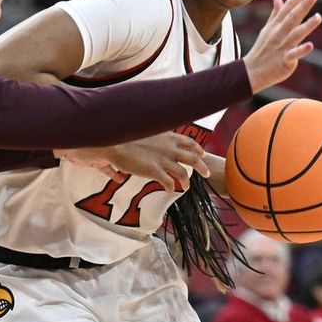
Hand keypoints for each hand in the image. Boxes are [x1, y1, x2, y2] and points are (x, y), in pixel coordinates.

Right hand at [57, 132, 208, 189]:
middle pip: (193, 158)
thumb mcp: (143, 130)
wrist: (114, 142)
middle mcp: (168, 148)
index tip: (201, 153)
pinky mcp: (154, 171)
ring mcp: (162, 160)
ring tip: (187, 187)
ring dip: (187, 181)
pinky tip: (170, 191)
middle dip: (202, 166)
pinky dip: (172, 188)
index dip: (196, 148)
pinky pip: (169, 183)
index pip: (188, 141)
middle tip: (207, 173)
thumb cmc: (124, 135)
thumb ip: (152, 135)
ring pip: (183, 173)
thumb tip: (152, 139)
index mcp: (167, 136)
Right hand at [242, 0, 321, 93]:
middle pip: (292, 18)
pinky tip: (310, 45)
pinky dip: (301, 50)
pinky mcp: (284, 61)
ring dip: (306, 26)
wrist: (252, 72)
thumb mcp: (267, 29)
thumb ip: (275, 14)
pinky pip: (293, 54)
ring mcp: (281, 47)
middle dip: (302, 6)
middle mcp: (279, 34)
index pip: (287, 7)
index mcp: (276, 26)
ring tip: (318, 17)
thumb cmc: (262, 50)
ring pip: (295, 34)